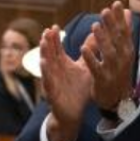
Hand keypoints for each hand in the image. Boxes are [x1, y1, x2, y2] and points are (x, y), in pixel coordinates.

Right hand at [38, 25, 92, 140]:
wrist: (74, 113)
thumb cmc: (77, 90)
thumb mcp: (85, 68)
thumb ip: (89, 52)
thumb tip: (96, 36)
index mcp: (62, 64)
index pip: (56, 48)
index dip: (54, 38)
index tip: (53, 26)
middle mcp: (54, 70)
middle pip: (49, 54)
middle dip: (47, 43)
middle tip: (46, 31)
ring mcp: (51, 81)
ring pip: (46, 66)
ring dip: (43, 55)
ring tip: (43, 44)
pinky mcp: (51, 93)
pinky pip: (47, 82)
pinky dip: (45, 74)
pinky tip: (44, 65)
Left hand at [80, 2, 135, 111]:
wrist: (118, 99)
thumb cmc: (119, 71)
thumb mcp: (124, 51)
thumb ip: (124, 32)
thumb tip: (127, 12)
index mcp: (126, 50)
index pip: (125, 31)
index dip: (120, 18)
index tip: (117, 3)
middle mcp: (122, 59)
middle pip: (118, 40)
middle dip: (112, 25)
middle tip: (105, 11)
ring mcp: (113, 70)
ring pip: (108, 52)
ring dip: (102, 39)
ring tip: (94, 26)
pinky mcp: (103, 80)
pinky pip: (96, 68)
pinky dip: (91, 58)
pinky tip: (83, 48)